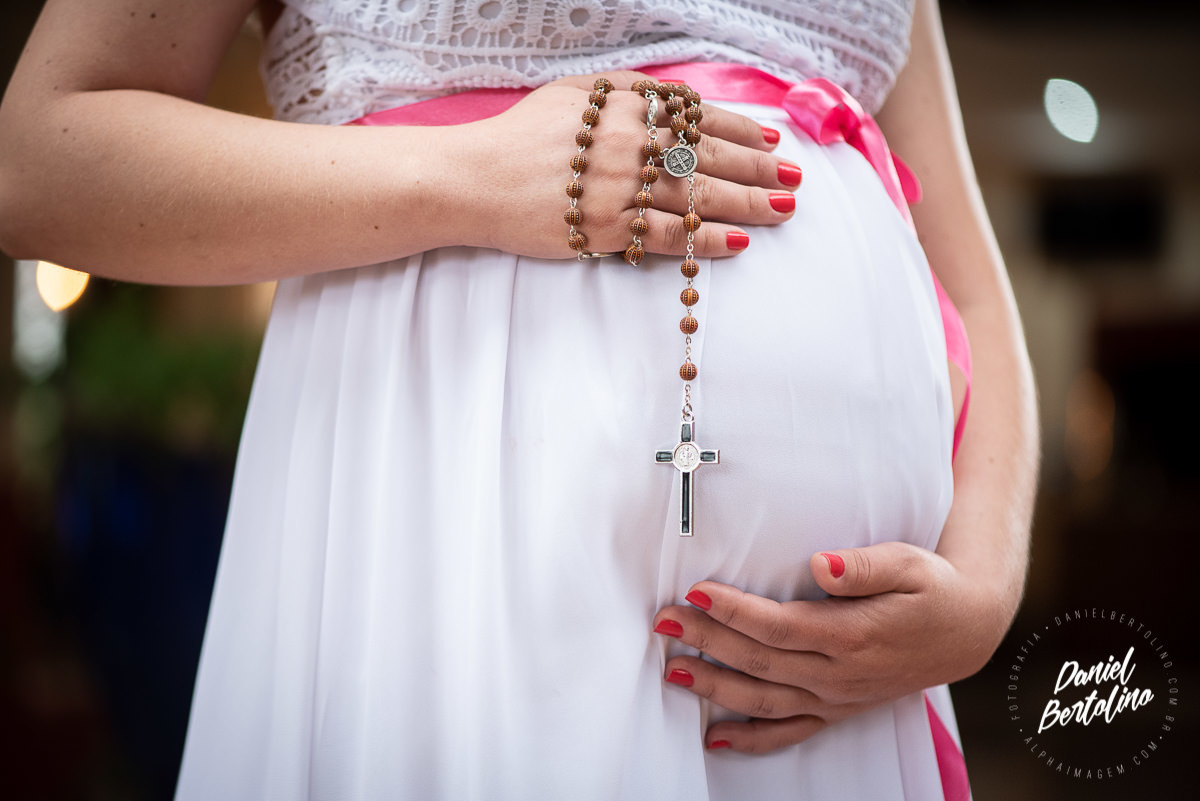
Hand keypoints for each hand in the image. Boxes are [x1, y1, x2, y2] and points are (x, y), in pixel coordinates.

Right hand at [460, 71, 801, 259]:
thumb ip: (626, 91)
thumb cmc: (522, 135)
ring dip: (747, 203)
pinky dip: (705, 240)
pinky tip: (736, 243)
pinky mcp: (607, 229)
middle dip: (759, 167)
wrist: (475, 179)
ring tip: (783, 210)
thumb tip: (677, 97)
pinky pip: (669, 236)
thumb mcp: (573, 93)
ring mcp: (621, 189)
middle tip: (794, 178)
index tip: (771, 140)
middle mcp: (630, 144)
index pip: (699, 116)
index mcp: (625, 107)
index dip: (741, 128)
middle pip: (709, 155)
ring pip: (698, 195)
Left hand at [651, 542, 1010, 753]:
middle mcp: (840, 674)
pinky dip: (752, 739)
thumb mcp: (909, 563)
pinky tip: (716, 738)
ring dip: (715, 688)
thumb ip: (864, 565)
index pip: (779, 626)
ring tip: (673, 671)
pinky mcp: (838, 709)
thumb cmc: (932, 588)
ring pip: (766, 699)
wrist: (967, 630)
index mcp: (852, 635)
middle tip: (665, 621)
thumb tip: (822, 565)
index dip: (734, 611)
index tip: (695, 592)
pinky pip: (790, 732)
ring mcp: (837, 697)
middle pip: (761, 661)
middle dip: (708, 642)